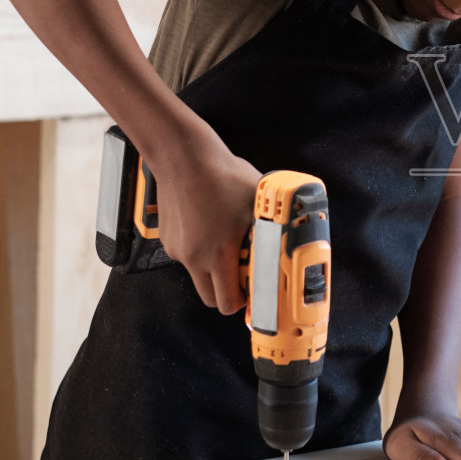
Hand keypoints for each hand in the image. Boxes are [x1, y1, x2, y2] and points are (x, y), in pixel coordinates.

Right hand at [147, 135, 257, 314]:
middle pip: (210, 297)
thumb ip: (274, 226)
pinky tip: (210, 226)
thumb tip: (293, 237)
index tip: (254, 293)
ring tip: (227, 241)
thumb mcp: (257, 202)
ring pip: (198, 275)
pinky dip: (200, 251)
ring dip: (214, 269)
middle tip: (243, 273)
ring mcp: (177, 250)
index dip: (244, 302)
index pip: (227, 302)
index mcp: (216, 254)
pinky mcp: (168, 239)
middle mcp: (193, 258)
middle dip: (228, 292)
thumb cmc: (221, 176)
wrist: (183, 157)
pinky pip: (187, 255)